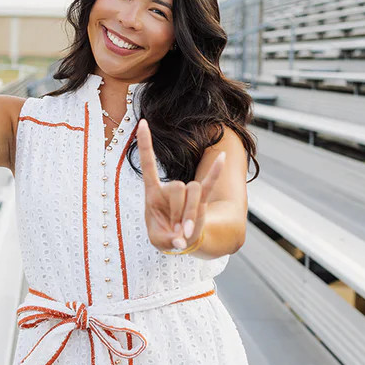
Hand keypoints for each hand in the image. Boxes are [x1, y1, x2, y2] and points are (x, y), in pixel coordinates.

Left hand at [135, 117, 225, 252]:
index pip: (148, 163)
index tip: (142, 123)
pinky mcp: (201, 198)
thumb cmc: (164, 236)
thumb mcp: (159, 241)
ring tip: (185, 231)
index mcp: (153, 192)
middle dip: (178, 211)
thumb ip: (168, 240)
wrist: (179, 239)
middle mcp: (170, 187)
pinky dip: (215, 171)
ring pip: (193, 191)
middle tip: (175, 232)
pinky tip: (223, 157)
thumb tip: (182, 240)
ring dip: (190, 214)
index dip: (145, 144)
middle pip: (177, 187)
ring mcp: (187, 191)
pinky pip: (209, 183)